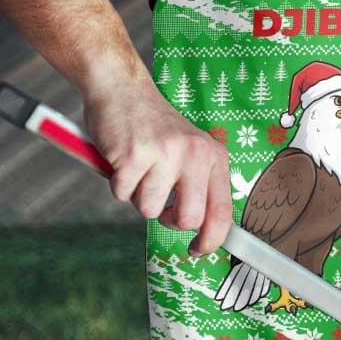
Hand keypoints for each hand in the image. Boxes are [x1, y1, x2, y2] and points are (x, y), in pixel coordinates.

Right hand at [83, 77, 231, 257]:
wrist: (122, 89)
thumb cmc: (154, 127)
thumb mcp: (190, 150)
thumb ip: (199, 184)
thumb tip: (205, 231)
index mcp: (214, 156)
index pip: (223, 211)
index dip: (212, 240)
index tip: (198, 251)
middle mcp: (195, 154)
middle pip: (189, 219)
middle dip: (169, 221)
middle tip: (160, 204)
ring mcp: (165, 154)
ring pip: (149, 210)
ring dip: (138, 196)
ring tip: (139, 168)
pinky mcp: (134, 155)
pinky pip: (122, 194)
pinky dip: (117, 183)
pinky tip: (123, 159)